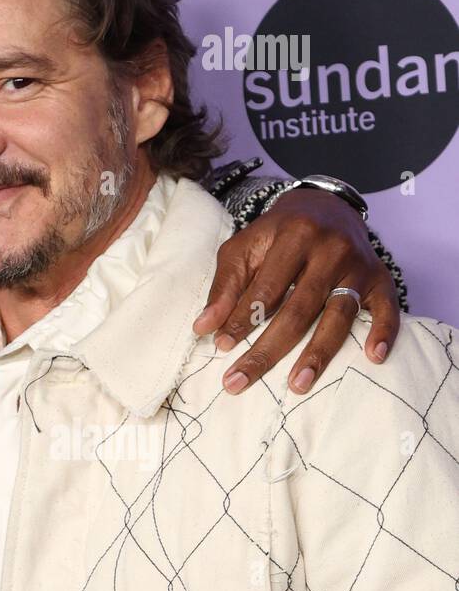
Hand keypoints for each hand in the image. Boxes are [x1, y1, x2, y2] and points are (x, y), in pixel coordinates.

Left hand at [192, 187, 399, 394]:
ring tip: (297, 384)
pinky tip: (374, 358)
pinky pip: (388, 308)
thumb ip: (225, 286)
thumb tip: (203, 327)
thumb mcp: (245, 248)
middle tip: (240, 381)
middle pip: (298, 309)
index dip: (242, 318)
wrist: (326, 205)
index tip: (221, 346)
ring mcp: (358, 265)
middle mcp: (330, 249)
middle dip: (268, 349)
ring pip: (338, 315)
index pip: (265, 287)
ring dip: (318, 353)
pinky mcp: (381, 278)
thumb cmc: (277, 234)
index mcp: (292, 236)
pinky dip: (383, 332)